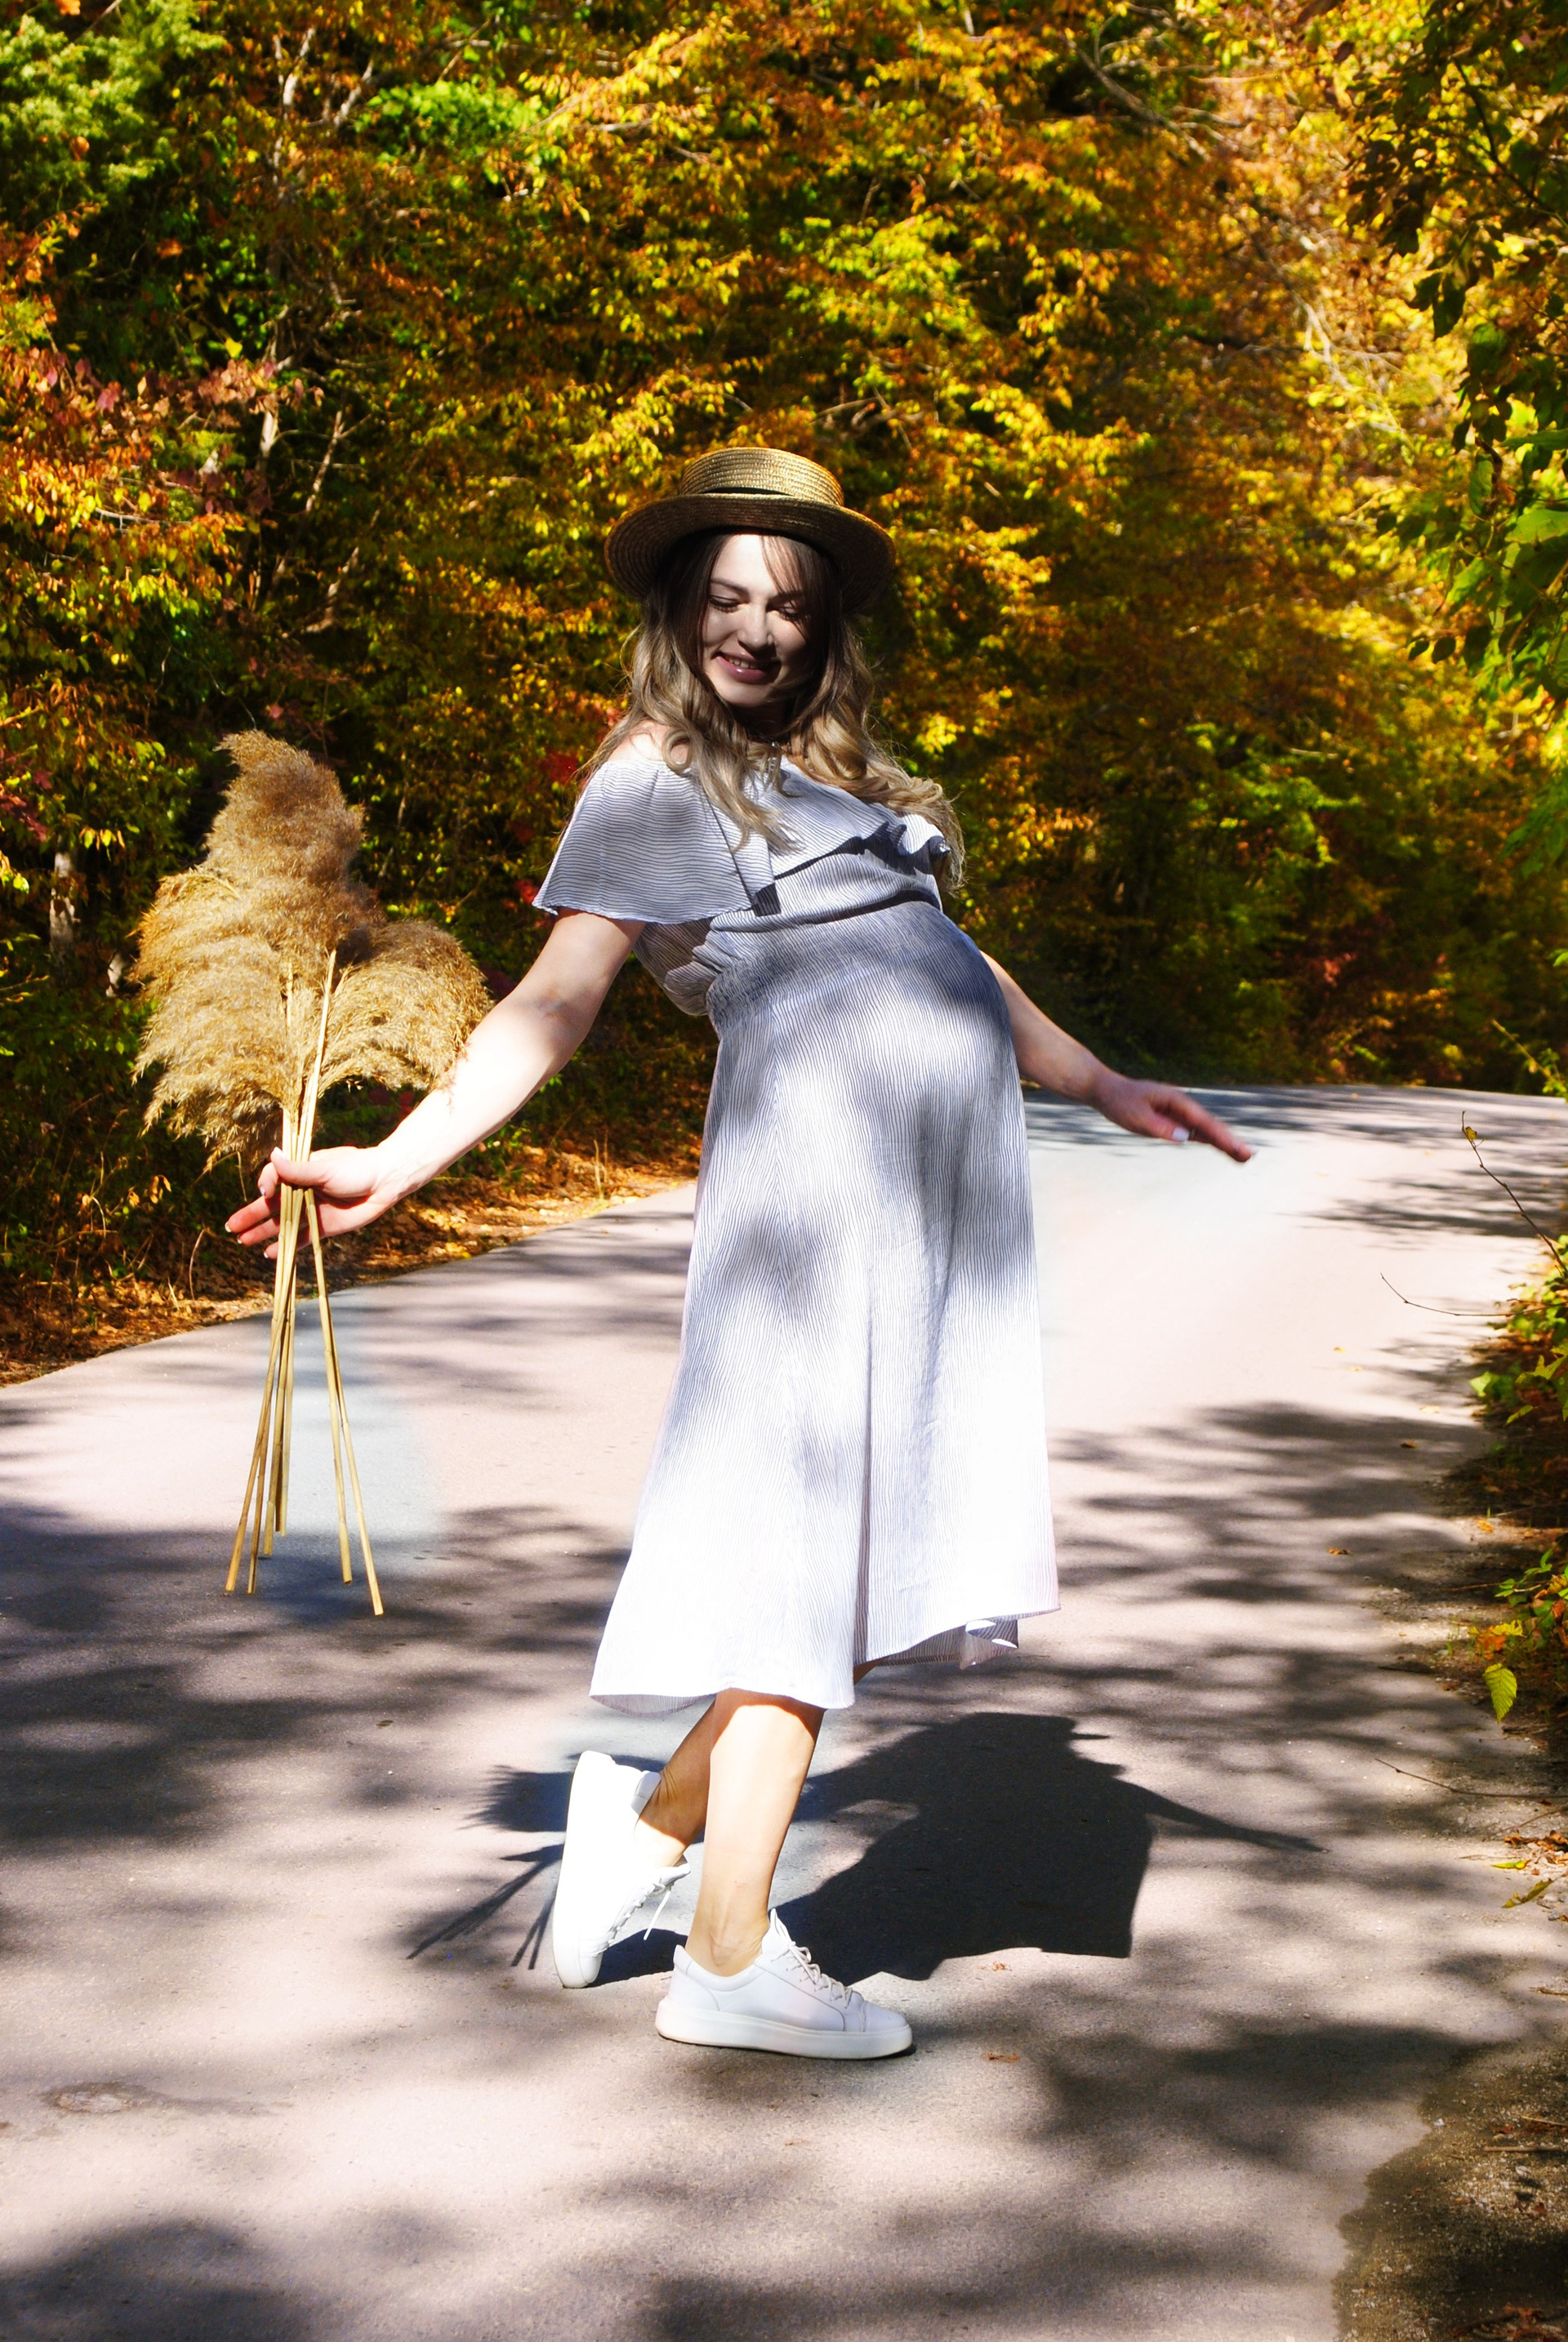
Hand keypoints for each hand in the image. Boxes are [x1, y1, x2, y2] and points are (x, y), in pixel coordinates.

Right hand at [225, 1144, 400, 1258]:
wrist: (385, 1183)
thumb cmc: (356, 1169)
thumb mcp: (325, 1168)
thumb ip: (298, 1169)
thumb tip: (273, 1155)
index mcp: (301, 1171)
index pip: (274, 1178)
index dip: (266, 1185)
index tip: (265, 1192)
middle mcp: (303, 1190)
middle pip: (271, 1205)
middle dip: (251, 1215)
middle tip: (231, 1227)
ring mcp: (311, 1209)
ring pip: (282, 1223)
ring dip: (262, 1232)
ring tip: (242, 1241)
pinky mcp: (323, 1226)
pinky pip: (300, 1237)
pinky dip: (285, 1245)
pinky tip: (269, 1253)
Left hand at [1088, 1070, 1252, 1161]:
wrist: (1107, 1090)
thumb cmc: (1120, 1102)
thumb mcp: (1137, 1117)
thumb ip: (1161, 1127)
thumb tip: (1186, 1137)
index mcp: (1176, 1101)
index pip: (1203, 1122)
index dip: (1221, 1136)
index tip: (1236, 1148)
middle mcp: (1182, 1106)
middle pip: (1210, 1126)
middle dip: (1230, 1141)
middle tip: (1250, 1156)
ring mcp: (1179, 1113)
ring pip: (1206, 1130)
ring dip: (1224, 1142)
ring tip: (1244, 1156)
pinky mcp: (1173, 1120)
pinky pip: (1195, 1132)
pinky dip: (1210, 1140)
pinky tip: (1224, 1148)